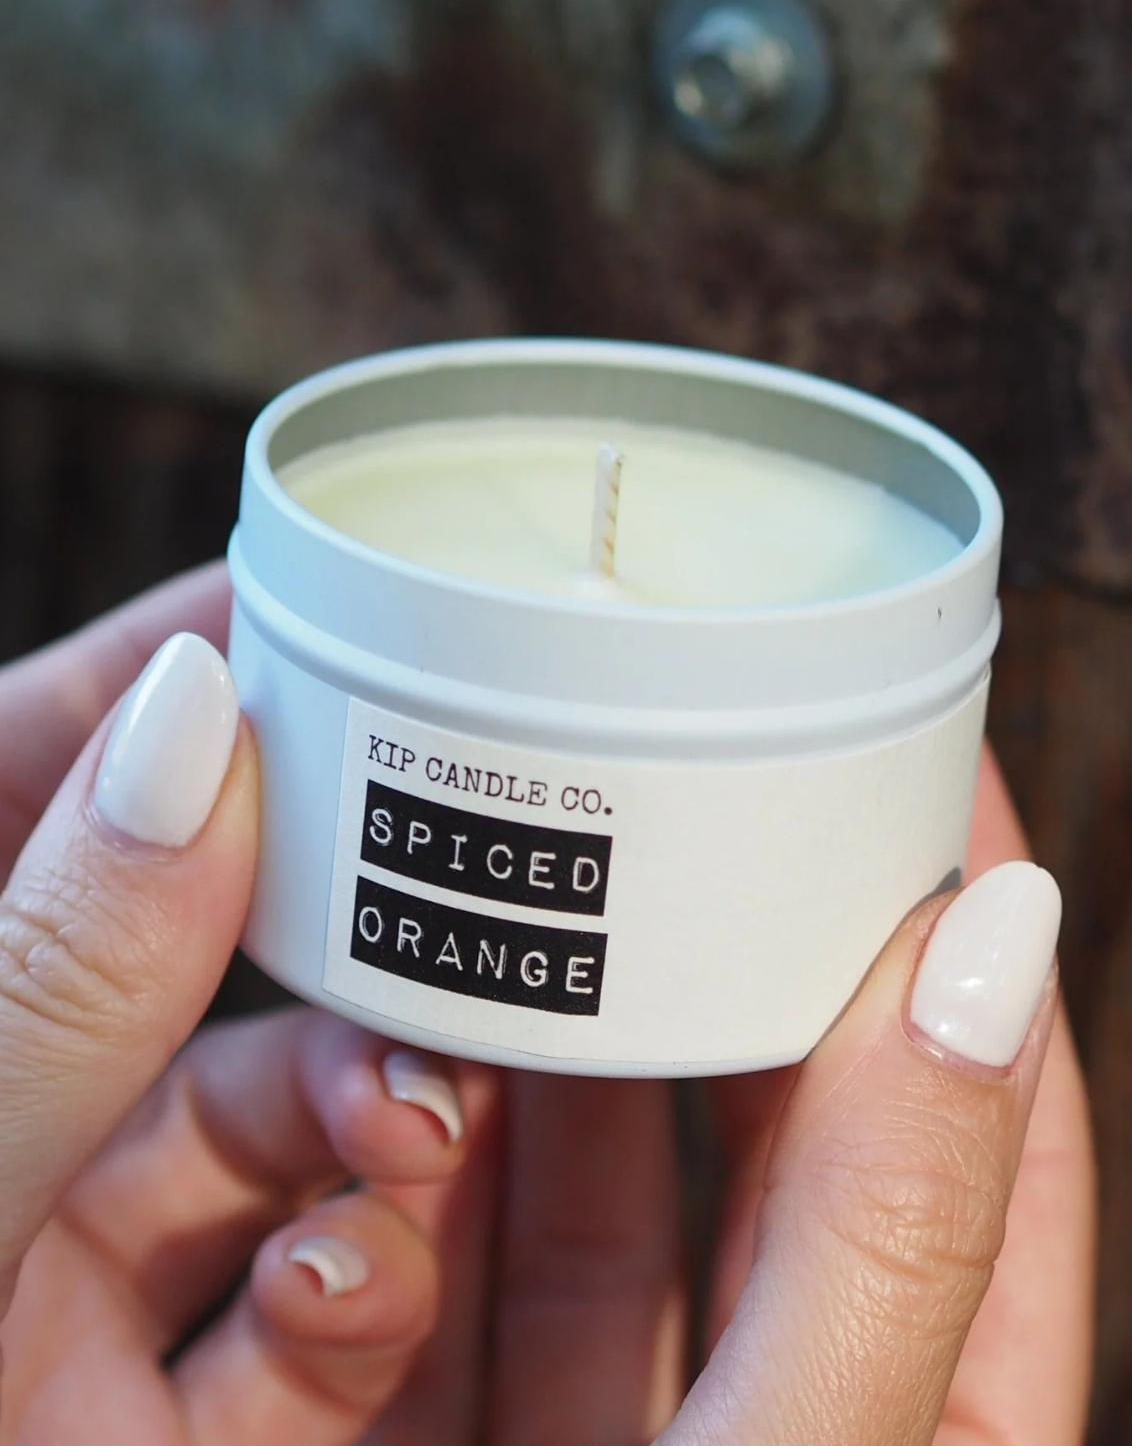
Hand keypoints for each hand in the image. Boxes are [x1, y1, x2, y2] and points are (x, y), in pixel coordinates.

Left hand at [0, 565, 497, 1443]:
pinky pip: (294, 1312)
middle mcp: (10, 1109)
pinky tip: (362, 1261)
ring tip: (423, 1112)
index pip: (47, 762)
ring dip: (370, 1113)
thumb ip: (50, 968)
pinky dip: (353, 1273)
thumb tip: (194, 720)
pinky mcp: (154, 1409)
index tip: (323, 602)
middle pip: (203, 950)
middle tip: (453, 873)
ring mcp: (73, 1272)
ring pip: (274, 1132)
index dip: (184, 668)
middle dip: (337, 920)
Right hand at [355, 750, 1093, 1444]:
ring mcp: (637, 1411)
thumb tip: (999, 945)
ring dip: (560, 1044)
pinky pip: (468, 1249)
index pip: (995, 1130)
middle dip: (734, 965)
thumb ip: (889, 1230)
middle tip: (686, 813)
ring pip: (613, 1176)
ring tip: (522, 916)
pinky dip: (435, 1153)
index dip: (968, 948)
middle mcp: (793, 1397)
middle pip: (789, 1125)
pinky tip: (402, 1064)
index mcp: (936, 1413)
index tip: (922, 781)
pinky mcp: (477, 1421)